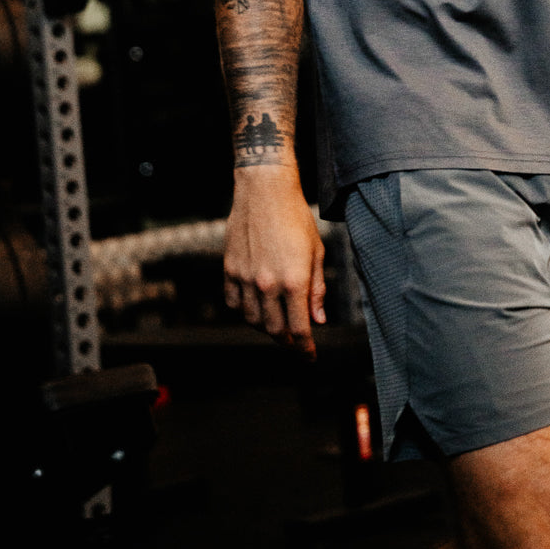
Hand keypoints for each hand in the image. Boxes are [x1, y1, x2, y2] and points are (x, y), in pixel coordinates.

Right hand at [223, 165, 326, 357]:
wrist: (265, 191)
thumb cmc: (296, 217)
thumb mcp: (316, 251)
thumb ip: (317, 289)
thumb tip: (319, 319)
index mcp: (294, 281)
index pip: (299, 330)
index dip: (305, 349)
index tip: (310, 357)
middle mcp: (268, 284)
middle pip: (275, 330)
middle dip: (287, 341)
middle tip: (295, 341)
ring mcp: (246, 278)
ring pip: (253, 320)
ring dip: (266, 328)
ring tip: (276, 323)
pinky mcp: (230, 269)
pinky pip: (234, 303)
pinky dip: (244, 311)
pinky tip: (255, 307)